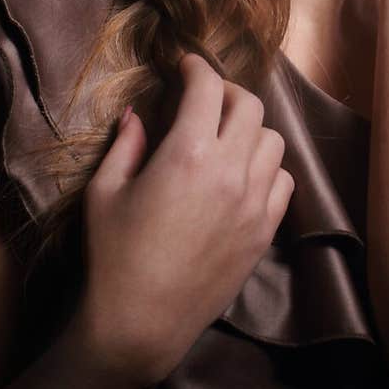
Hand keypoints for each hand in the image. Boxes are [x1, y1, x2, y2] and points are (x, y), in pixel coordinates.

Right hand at [76, 53, 294, 388]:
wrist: (142, 323)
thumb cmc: (113, 257)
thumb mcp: (104, 193)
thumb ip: (125, 144)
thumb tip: (138, 113)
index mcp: (187, 155)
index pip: (207, 88)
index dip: (196, 67)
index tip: (185, 65)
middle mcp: (230, 172)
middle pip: (249, 106)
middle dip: (225, 92)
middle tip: (203, 98)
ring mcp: (254, 203)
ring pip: (272, 141)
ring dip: (249, 128)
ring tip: (223, 136)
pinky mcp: (264, 231)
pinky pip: (283, 181)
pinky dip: (267, 167)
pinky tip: (242, 173)